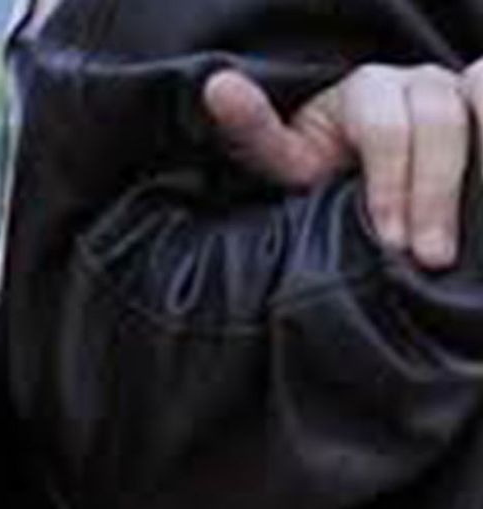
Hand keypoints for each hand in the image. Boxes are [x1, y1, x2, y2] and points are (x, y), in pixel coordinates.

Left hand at [204, 65, 468, 269]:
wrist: (360, 188)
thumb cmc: (321, 173)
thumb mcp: (286, 160)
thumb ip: (255, 131)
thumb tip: (218, 88)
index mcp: (368, 91)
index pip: (385, 128)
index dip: (392, 184)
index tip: (393, 242)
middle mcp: (420, 85)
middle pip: (441, 123)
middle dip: (433, 195)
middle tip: (428, 258)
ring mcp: (462, 97)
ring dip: (480, 170)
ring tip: (469, 239)